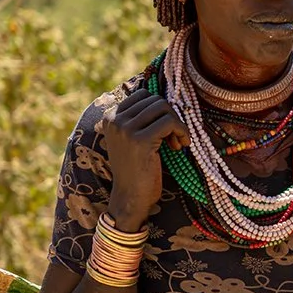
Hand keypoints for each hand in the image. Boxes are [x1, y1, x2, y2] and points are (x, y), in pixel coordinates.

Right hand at [102, 88, 188, 231]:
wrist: (130, 197)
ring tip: (176, 143)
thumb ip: (141, 118)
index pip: (144, 95)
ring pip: (164, 107)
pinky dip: (182, 131)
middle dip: (170, 117)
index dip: (160, 109)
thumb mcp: (133, 138)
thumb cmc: (137, 168)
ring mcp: (125, 129)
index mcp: (110, 116)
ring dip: (177, 124)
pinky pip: (170, 122)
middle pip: (156, 100)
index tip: (165, 129)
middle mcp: (114, 120)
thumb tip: (166, 98)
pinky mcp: (140, 140)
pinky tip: (181, 146)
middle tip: (174, 138)